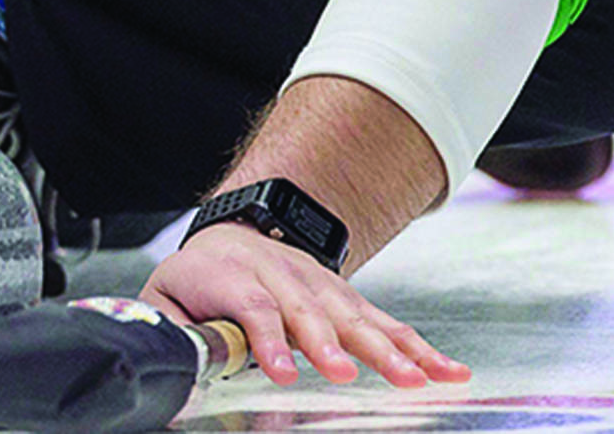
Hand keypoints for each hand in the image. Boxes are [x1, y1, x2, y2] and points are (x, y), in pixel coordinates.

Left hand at [139, 223, 469, 388]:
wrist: (235, 234)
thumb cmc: (199, 279)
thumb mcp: (166, 298)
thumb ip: (174, 331)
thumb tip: (179, 363)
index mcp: (231, 274)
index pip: (253, 305)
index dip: (267, 339)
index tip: (284, 372)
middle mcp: (282, 273)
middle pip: (310, 309)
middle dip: (332, 344)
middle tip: (346, 375)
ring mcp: (321, 284)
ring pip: (357, 315)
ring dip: (387, 348)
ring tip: (415, 378)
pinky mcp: (349, 299)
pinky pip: (386, 323)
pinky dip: (419, 347)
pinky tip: (447, 370)